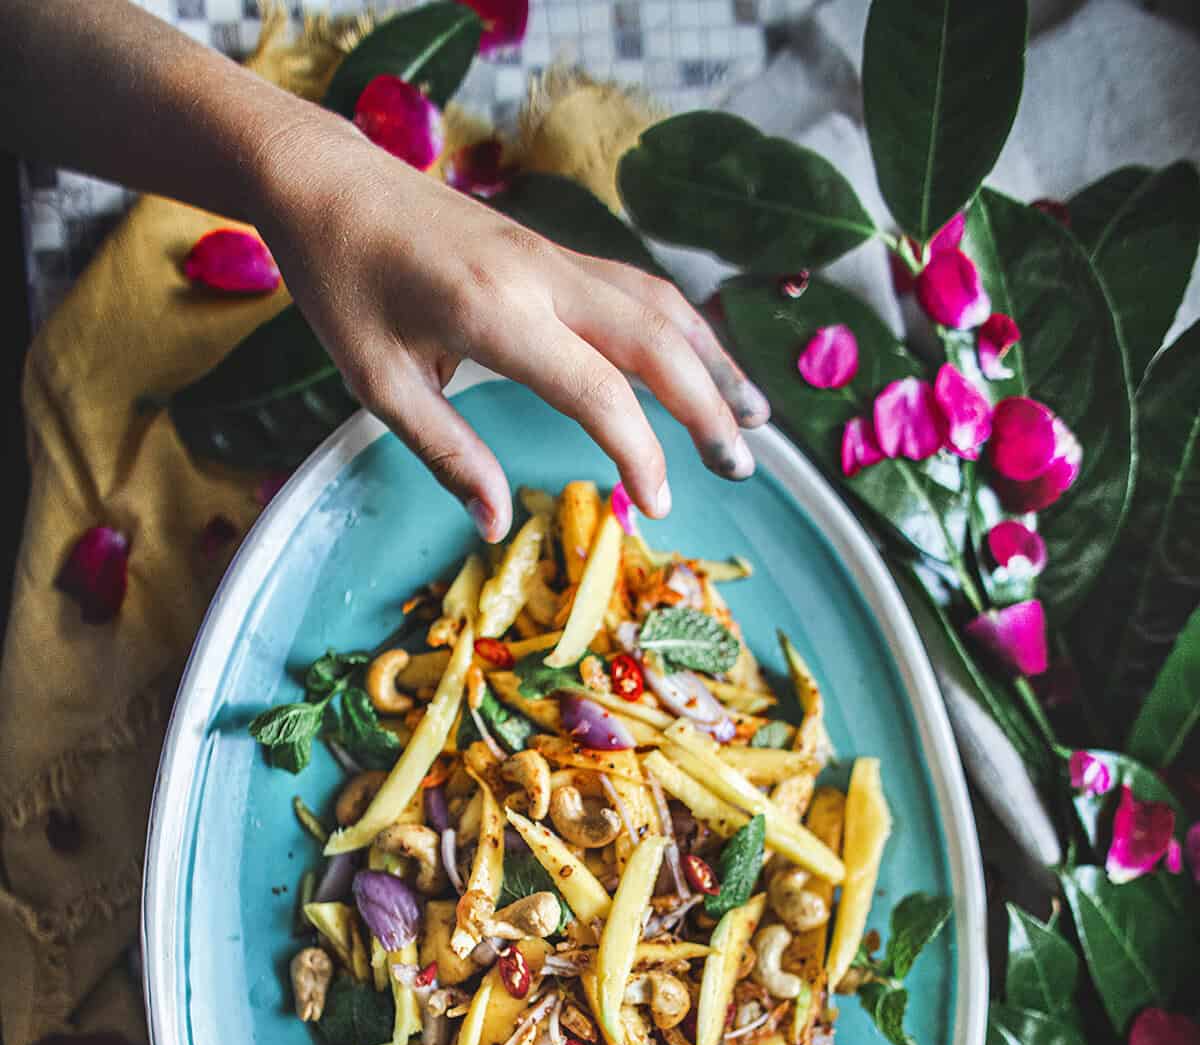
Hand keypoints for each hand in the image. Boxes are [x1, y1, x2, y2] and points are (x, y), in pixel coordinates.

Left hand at [250, 111, 769, 539]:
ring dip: (714, 362)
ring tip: (755, 417)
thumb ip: (446, 453)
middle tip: (742, 468)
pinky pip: (638, 290)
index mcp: (495, 315)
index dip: (638, 453)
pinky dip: (683, 331)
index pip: (597, 389)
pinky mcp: (554, 253)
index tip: (653, 507)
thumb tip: (494, 525)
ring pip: (659, 307)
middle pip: (654, 342)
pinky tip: (702, 363)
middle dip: (708, 407)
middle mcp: (541, 278)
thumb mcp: (379, 384)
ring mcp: (554, 258)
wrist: (330, 183)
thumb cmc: (344, 285)